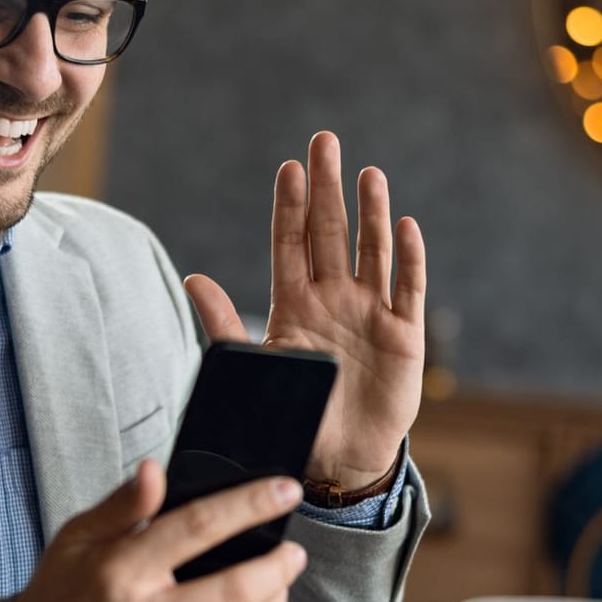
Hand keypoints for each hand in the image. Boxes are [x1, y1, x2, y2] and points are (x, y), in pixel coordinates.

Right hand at [11, 460, 308, 601]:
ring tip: (279, 590)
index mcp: (121, 570)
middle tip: (294, 553)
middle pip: (236, 589)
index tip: (285, 491)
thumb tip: (156, 470)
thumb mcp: (74, 542)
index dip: (250, 505)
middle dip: (278, 567)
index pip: (200, 525)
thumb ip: (122, 507)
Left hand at [185, 131, 425, 489]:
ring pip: (371, 251)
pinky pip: (408, 290)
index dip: (290, 206)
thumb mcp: (252, 367)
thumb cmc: (291, 413)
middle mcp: (333, 299)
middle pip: (330, 233)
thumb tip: (192, 278)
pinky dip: (409, 259)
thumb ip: (224, 323)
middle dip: (327, 188)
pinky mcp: (403, 336)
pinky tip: (405, 226)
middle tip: (325, 141)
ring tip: (367, 173)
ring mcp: (370, 313)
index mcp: (294, 304)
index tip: (288, 167)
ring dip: (370, 212)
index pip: (290, 243)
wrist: (337, 460)